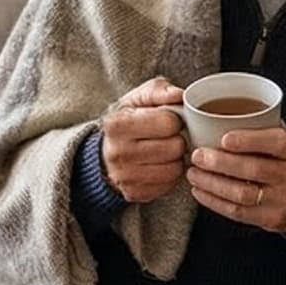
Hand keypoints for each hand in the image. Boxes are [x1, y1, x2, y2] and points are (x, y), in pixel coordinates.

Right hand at [100, 77, 186, 202]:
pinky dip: (170, 175)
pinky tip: (161, 164)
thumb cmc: (128, 119)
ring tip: (166, 150)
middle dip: (178, 139)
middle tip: (170, 137)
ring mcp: (124, 177)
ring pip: (175, 169)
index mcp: (117, 125)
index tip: (168, 120)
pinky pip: (169, 185)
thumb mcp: (139, 97)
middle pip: (174, 147)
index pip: (169, 123)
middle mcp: (118, 153)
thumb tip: (179, 95)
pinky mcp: (134, 193)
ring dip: (177, 158)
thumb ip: (160, 90)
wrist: (106, 150)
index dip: (175, 120)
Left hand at [186, 126, 285, 234]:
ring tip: (194, 173)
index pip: (277, 143)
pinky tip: (200, 190)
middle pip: (254, 169)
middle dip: (220, 162)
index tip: (224, 138)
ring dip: (212, 183)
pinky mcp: (270, 219)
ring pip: (242, 194)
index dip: (249, 140)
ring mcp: (282, 200)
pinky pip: (237, 212)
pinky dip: (214, 201)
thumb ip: (265, 129)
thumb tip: (221, 113)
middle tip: (197, 155)